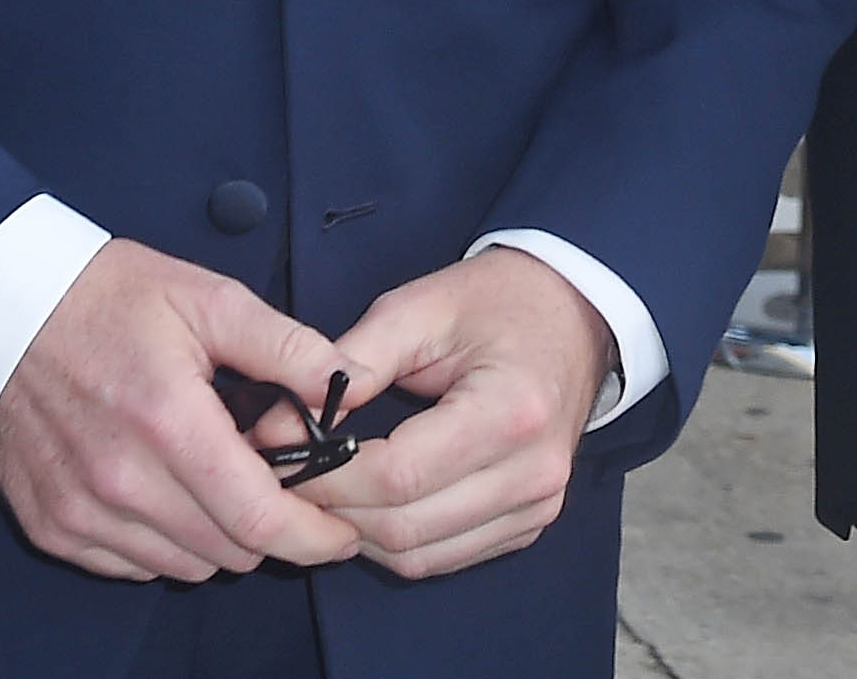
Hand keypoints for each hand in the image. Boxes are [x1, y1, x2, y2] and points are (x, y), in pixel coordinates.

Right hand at [0, 239, 370, 584]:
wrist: (2, 308)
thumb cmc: (106, 296)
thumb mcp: (208, 298)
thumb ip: (286, 346)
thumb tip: (347, 386)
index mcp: (168, 421)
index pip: (260, 519)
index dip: (315, 536)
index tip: (344, 531)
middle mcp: (121, 481)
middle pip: (229, 551)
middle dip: (272, 528)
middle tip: (282, 486)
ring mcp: (81, 511)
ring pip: (185, 566)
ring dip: (219, 538)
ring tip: (223, 481)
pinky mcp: (53, 527)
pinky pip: (134, 567)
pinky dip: (166, 543)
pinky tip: (171, 492)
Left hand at [308, 247, 613, 579]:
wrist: (575, 312)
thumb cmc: (498, 300)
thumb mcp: (422, 306)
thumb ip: (353, 361)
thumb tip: (282, 423)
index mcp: (511, 411)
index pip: (399, 475)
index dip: (328, 475)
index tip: (281, 454)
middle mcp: (533, 473)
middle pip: (404, 527)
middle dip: (333, 509)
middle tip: (288, 475)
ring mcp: (537, 505)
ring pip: (419, 556)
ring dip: (358, 533)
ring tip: (322, 488)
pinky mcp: (530, 523)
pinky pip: (445, 557)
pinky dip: (396, 541)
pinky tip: (370, 504)